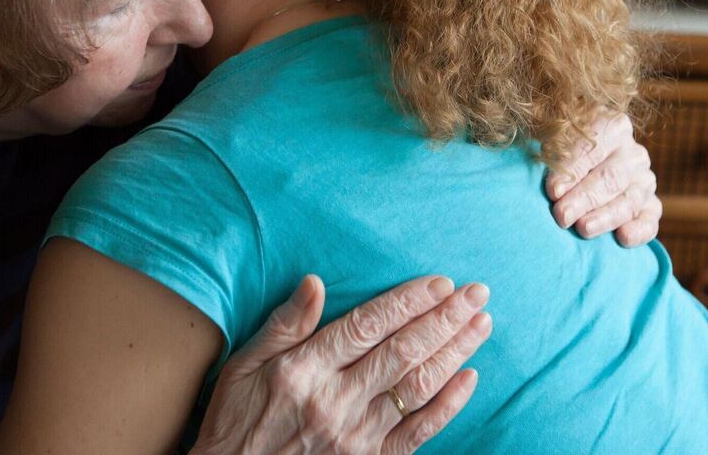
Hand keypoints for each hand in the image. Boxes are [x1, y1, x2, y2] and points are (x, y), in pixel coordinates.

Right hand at [191, 275, 490, 454]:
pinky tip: (469, 378)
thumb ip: (284, 325)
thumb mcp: (244, 364)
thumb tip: (314, 283)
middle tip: (476, 293)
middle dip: (445, 319)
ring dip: (455, 353)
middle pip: (403, 351)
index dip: (408, 302)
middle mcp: (335, 401)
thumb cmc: (236, 418)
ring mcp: (356, 435)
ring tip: (481, 325)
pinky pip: (419, 432)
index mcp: (304, 370)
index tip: (439, 283)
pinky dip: (448, 406)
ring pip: (417, 386)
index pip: (368, 326)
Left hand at [546, 112, 660, 246]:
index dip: (572, 170)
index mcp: (612, 128)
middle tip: (562, 215)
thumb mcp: (551, 139)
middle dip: (584, 198)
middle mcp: (633, 154)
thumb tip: (551, 184)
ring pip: (629, 200)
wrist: (579, 168)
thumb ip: (553, 152)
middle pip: (611, 178)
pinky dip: (640, 230)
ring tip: (583, 229)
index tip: (553, 191)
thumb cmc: (558, 150)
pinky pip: (650, 220)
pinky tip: (623, 237)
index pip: (593, 149)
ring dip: (606, 216)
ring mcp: (644, 181)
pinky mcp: (649, 207)